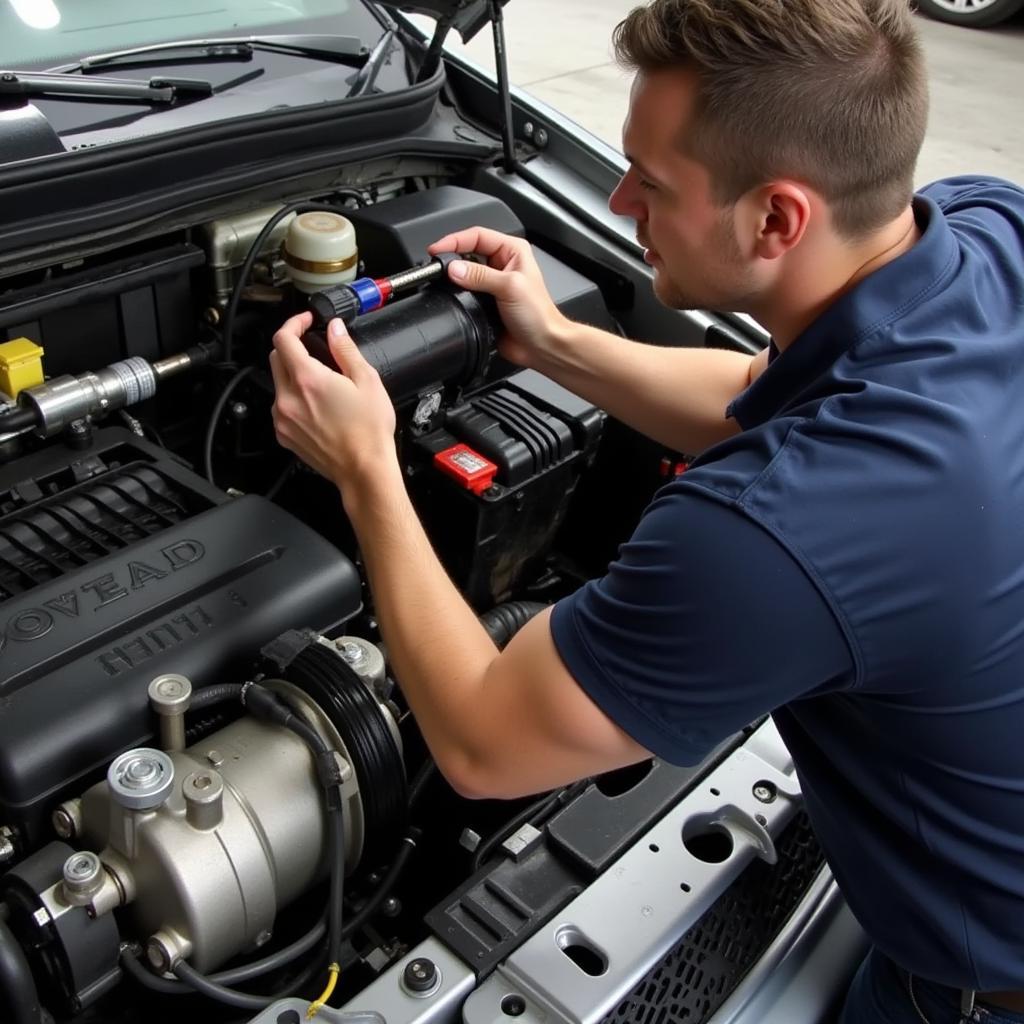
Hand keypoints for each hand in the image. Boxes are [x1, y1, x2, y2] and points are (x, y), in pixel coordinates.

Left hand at [269, 312, 398, 493]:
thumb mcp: (367, 381)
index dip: (294, 323)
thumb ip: (346, 350)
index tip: (306, 322)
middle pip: (276, 358)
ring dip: (293, 374)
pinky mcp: (284, 435)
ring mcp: (283, 418)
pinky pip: (281, 406)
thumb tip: (336, 330)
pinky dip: (293, 398)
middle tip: (313, 347)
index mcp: (307, 379)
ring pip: (278, 383)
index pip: (283, 338)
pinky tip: (317, 405)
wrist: (364, 470)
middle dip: (292, 346)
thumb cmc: (369, 432)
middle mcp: (288, 398)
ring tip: (321, 382)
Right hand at [428, 227, 568, 365]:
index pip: (478, 235)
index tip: (437, 249)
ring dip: (454, 276)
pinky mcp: (485, 301)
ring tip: (442, 279)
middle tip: (437, 264)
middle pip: (468, 251)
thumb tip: (454, 269)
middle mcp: (503, 264)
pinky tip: (452, 296)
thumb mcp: (510, 287)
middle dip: (452, 256)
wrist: (541, 346)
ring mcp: (493, 283)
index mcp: (513, 251)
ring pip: (465, 272)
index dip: (455, 240)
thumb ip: (479, 276)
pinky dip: (456, 294)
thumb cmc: (539, 315)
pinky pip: (465, 293)